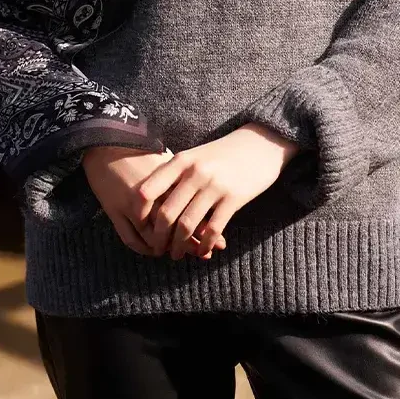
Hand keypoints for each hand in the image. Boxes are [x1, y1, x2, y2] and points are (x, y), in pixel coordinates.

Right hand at [83, 145, 226, 259]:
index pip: (191, 211)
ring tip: (177, 253)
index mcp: (168, 180)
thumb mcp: (164, 161)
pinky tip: (153, 251)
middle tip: (203, 254)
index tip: (218, 241)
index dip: (206, 228)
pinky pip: (130, 239)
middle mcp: (151, 194)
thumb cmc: (138, 150)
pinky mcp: (114, 210)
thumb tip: (205, 194)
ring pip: (153, 237)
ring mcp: (131, 204)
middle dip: (191, 243)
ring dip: (167, 248)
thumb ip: (182, 177)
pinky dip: (143, 249)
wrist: (105, 143)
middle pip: (174, 227)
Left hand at [136, 124, 298, 259]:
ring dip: (179, 246)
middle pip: (166, 213)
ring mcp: (214, 186)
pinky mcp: (233, 198)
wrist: (260, 144)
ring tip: (176, 254)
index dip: (139, 213)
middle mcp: (194, 173)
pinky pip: (213, 229)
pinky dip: (204, 244)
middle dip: (158, 237)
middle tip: (158, 249)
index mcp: (181, 161)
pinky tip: (202, 250)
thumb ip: (174, 173)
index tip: (140, 226)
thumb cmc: (223, 153)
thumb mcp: (195, 155)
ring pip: (187, 225)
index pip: (147, 190)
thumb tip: (148, 198)